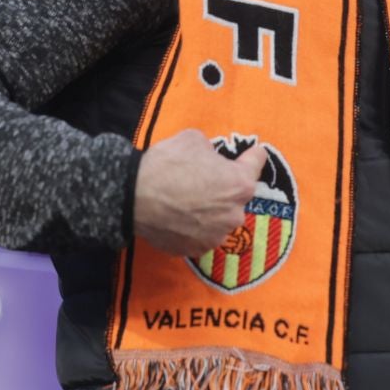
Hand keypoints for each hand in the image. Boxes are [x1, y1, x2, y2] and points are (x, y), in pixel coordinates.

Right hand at [133, 129, 267, 255]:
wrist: (132, 197)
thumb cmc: (166, 165)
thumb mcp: (194, 139)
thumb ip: (212, 150)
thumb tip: (212, 157)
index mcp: (240, 184)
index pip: (256, 164)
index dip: (252, 156)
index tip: (253, 154)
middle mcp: (234, 214)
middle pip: (236, 195)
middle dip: (224, 187)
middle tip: (202, 179)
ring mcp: (216, 236)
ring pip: (220, 218)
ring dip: (210, 210)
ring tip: (187, 200)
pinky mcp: (196, 249)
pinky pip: (202, 234)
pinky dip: (194, 226)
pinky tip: (179, 216)